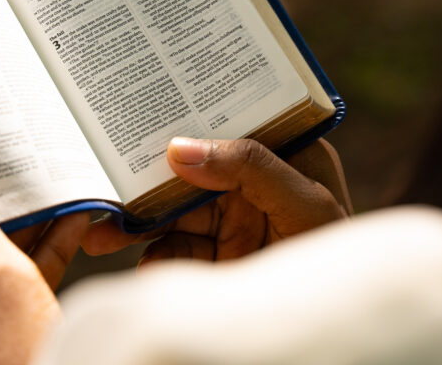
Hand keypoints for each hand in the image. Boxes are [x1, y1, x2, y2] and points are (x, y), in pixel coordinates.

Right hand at [83, 137, 350, 266]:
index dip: (188, 114)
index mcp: (283, 150)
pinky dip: (155, 261)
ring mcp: (235, 220)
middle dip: (147, 180)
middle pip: (190, 170)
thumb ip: (249, 167)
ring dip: (137, 224)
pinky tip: (146, 271)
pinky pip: (175, 253)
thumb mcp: (304, 202)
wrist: (340, 328)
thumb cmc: (338, 253)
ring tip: (101, 236)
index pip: (229, 121)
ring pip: (174, 213)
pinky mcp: (220, 257)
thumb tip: (180, 147)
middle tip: (105, 186)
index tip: (143, 112)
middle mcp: (254, 180)